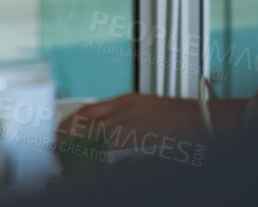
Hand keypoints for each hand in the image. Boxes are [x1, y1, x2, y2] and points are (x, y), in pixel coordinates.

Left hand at [56, 93, 209, 146]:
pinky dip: (97, 150)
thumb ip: (124, 118)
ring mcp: (131, 120)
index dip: (70, 121)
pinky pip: (112, 143)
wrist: (202, 117)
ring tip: (65, 152)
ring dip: (78, 142)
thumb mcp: (145, 111)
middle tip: (56, 144)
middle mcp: (124, 107)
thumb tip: (104, 131)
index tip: (59, 131)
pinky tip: (88, 157)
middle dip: (68, 131)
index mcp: (125, 100)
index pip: (88, 109)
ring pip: (95, 131)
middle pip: (87, 119)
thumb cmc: (178, 117)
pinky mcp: (140, 134)